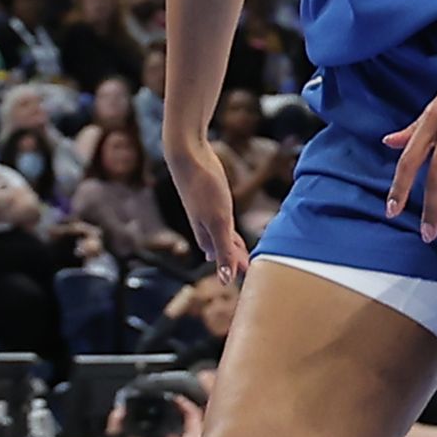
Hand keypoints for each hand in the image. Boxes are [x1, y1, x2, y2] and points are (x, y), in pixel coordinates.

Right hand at [164, 133, 244, 271]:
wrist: (188, 155)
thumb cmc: (203, 187)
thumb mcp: (219, 222)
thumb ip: (224, 251)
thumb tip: (226, 281)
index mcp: (207, 234)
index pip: (223, 258)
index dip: (234, 267)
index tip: (248, 275)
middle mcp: (204, 224)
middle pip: (221, 247)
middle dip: (233, 257)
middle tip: (249, 267)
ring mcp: (206, 210)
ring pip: (220, 233)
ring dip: (231, 243)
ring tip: (241, 251)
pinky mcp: (210, 195)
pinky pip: (221, 217)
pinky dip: (227, 226)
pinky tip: (226, 223)